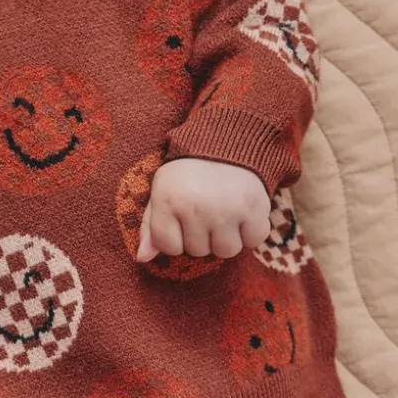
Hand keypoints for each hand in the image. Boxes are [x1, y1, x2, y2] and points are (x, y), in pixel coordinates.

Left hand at [137, 158, 270, 262]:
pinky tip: (244, 213)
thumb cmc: (189, 171)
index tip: (181, 217)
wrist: (228, 140)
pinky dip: (251, 232)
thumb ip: (150, 226)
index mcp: (170, 201)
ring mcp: (228, 210)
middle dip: (201, 235)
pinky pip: (253, 241)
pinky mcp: (255, 209)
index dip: (176, 236)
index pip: (169, 247)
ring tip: (225, 213)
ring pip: (226, 251)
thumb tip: (142, 258)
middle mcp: (197, 208)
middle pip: (198, 251)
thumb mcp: (162, 190)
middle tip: (206, 208)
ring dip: (226, 237)